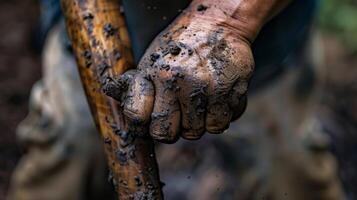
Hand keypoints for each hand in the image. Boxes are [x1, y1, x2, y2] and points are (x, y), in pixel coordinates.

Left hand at [108, 3, 253, 142]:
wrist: (218, 24)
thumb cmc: (180, 45)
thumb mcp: (151, 59)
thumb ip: (134, 83)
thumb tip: (110, 92)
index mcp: (158, 74)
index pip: (140, 119)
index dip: (145, 124)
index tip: (153, 117)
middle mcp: (182, 82)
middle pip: (169, 134)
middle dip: (172, 129)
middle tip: (178, 113)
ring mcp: (210, 89)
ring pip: (199, 132)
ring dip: (197, 123)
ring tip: (198, 102)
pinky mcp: (232, 92)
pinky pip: (222, 124)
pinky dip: (218, 118)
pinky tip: (215, 101)